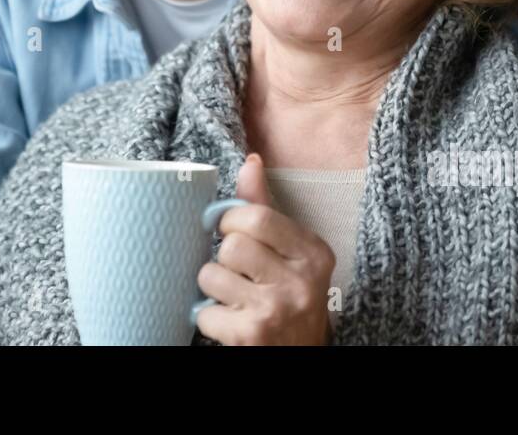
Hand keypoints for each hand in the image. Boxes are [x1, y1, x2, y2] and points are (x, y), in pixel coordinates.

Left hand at [195, 153, 335, 344]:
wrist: (300, 355)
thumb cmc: (289, 297)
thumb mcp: (291, 253)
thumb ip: (265, 208)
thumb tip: (250, 162)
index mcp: (314, 253)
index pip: (257, 217)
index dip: (231, 221)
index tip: (230, 231)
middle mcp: (301, 282)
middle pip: (232, 245)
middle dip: (223, 258)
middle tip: (236, 271)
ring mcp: (276, 310)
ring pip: (211, 275)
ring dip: (213, 288)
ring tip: (233, 297)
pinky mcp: (252, 336)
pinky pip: (204, 313)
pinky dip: (208, 319)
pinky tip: (229, 321)